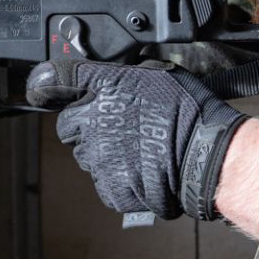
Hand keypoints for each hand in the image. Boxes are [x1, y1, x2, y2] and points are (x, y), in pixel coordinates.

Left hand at [25, 59, 246, 219]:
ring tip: (138, 150)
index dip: (63, 91)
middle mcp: (91, 125)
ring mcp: (99, 160)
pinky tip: (142, 170)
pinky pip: (106, 184)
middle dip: (86, 128)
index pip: (56, 84)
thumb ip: (119, 73)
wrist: (206, 153)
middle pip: (69, 128)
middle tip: (119, 128)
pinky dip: (120, 180)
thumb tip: (104, 70)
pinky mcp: (111, 189)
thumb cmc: (186, 109)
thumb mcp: (152, 70)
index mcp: (100, 92)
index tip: (53, 92)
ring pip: (88, 157)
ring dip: (104, 154)